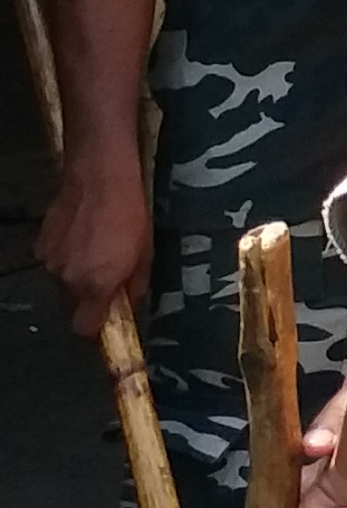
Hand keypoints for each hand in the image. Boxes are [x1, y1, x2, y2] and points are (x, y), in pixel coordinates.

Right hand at [33, 157, 148, 340]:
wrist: (99, 179)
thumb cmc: (130, 216)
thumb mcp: (145, 255)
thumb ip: (134, 287)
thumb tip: (128, 306)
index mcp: (95, 286)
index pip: (83, 328)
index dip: (95, 328)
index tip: (108, 320)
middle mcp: (67, 279)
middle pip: (71, 307)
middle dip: (87, 301)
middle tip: (106, 281)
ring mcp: (49, 262)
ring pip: (61, 284)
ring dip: (76, 277)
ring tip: (96, 251)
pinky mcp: (40, 245)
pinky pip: (54, 263)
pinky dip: (66, 259)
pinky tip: (81, 238)